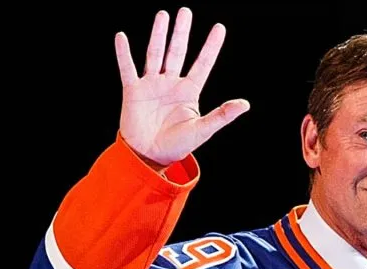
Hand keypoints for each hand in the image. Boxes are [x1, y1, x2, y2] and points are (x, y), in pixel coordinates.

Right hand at [114, 8, 249, 168]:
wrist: (149, 157)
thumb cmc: (177, 145)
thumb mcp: (202, 129)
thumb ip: (222, 115)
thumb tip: (245, 104)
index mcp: (189, 92)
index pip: (203, 64)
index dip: (211, 46)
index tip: (219, 27)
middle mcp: (171, 84)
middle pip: (177, 52)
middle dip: (181, 32)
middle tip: (185, 11)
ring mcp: (151, 85)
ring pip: (155, 54)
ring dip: (158, 35)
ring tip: (163, 15)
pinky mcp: (133, 91)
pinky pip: (128, 68)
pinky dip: (123, 54)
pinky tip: (121, 37)